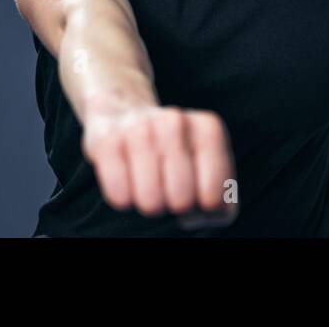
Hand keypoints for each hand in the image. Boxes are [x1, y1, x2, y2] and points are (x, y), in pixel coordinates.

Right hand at [82, 103, 237, 229]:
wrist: (125, 115)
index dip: (204, 209)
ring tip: (150, 185)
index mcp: (208, 129)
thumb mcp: (208, 166)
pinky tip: (127, 180)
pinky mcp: (106, 141)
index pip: (214, 196)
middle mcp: (175, 123)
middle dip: (177, 207)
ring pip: (151, 201)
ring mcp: (140, 129)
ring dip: (150, 204)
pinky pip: (119, 196)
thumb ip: (222, 195)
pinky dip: (124, 200)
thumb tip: (211, 212)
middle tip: (170, 191)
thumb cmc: (175, 155)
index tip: (198, 195)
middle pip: (182, 201)